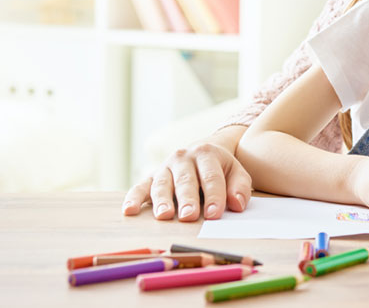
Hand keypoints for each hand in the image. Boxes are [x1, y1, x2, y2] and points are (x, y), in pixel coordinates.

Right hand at [121, 126, 252, 220]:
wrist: (202, 153)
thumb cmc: (220, 169)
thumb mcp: (236, 172)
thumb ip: (240, 187)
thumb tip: (237, 205)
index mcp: (206, 154)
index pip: (211, 177)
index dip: (214, 196)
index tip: (215, 215)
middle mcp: (183, 158)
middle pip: (186, 181)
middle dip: (187, 199)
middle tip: (189, 216)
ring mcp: (165, 167)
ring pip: (162, 184)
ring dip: (162, 200)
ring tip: (164, 216)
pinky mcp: (150, 177)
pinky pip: (140, 187)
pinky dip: (133, 198)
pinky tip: (129, 211)